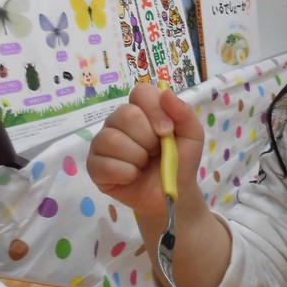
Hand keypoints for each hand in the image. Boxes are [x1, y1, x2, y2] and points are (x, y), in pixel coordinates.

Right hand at [87, 83, 204, 217]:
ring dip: (137, 158)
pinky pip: (104, 164)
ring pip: (112, 139)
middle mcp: (118, 122)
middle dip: (148, 139)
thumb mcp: (192, 138)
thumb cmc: (180, 162)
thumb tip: (166, 93)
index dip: (155, 111)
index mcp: (141, 110)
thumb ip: (185, 114)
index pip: (141, 93)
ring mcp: (103, 142)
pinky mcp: (94, 165)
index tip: (167, 132)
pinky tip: (133, 177)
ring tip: (144, 165)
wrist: (173, 194)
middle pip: (125, 115)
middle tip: (156, 152)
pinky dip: (126, 174)